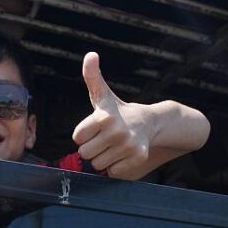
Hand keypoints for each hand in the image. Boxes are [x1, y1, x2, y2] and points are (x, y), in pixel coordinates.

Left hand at [72, 52, 152, 179]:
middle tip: (105, 139)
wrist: (150, 123)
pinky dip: (116, 167)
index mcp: (104, 116)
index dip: (84, 134)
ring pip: (99, 165)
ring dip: (104, 158)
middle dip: (93, 148)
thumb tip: (91, 55)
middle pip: (86, 154)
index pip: (77, 138)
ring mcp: (129, 145)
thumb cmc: (119, 111)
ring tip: (114, 146)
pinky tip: (123, 154)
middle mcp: (117, 131)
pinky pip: (113, 172)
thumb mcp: (103, 94)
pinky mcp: (138, 158)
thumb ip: (92, 76)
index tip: (95, 128)